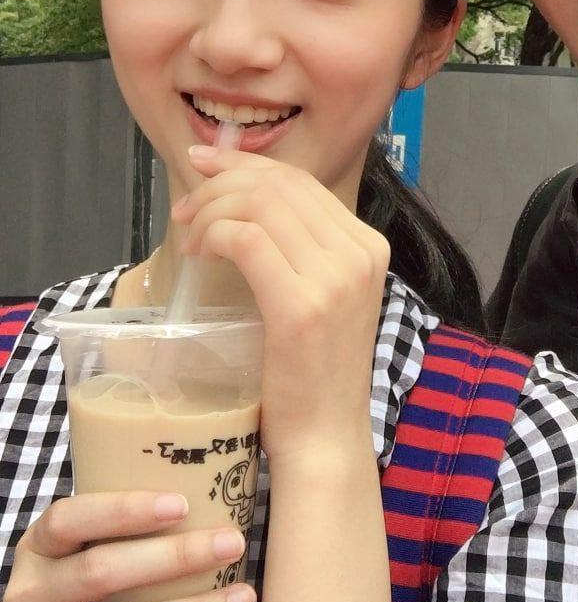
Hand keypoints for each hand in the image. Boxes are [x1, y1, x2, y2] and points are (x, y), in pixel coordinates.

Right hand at [0, 491, 255, 601]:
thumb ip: (120, 536)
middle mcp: (28, 596)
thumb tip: (214, 496)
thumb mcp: (77, 562)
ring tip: (243, 599)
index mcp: (37, 550)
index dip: (124, 509)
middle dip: (176, 556)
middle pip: (102, 571)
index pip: (70, 518)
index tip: (182, 504)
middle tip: (234, 544)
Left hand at [172, 148, 390, 466]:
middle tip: (185, 204)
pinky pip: (247, 240)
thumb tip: (243, 198)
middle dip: (221, 181)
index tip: (204, 166)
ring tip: (188, 234)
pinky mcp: (303, 305)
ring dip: (211, 209)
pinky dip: (213, 236)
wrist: (324, 437)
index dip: (246, 164)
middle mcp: (360, 253)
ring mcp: (336, 278)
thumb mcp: (320, 296)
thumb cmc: (312, 372)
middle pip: (280, 184)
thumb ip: (298, 249)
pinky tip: (198, 254)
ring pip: (260, 205)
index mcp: (368, 245)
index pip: (301, 181)